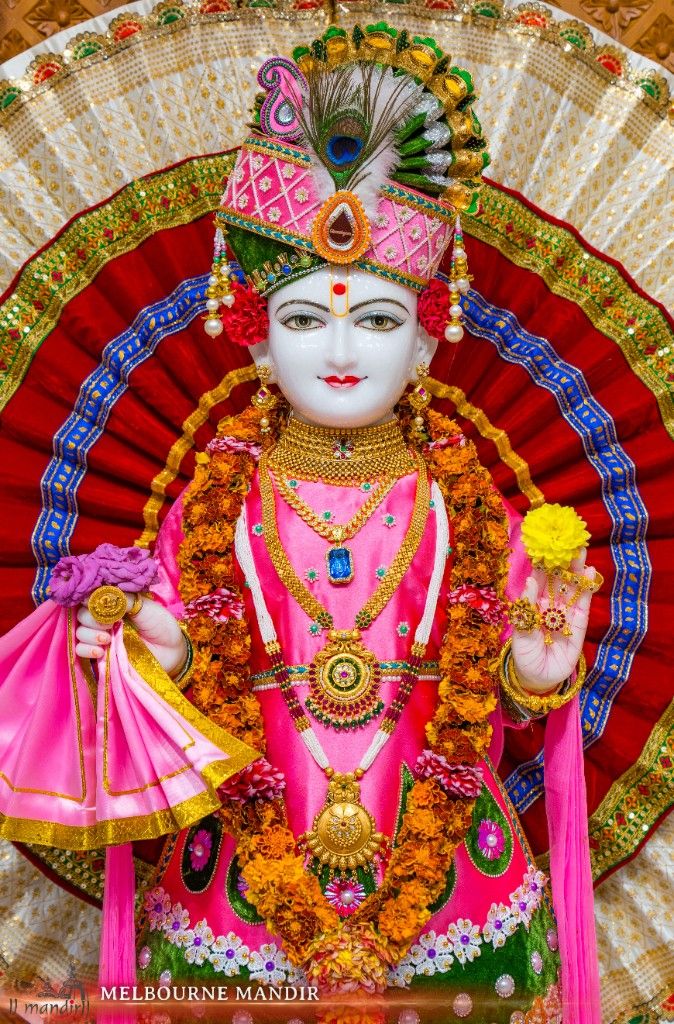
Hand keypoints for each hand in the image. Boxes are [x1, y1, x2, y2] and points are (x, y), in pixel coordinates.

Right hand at [75, 595, 186, 675]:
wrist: (171, 651)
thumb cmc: (160, 625)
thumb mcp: (146, 607)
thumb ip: (125, 600)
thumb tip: (103, 592)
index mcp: (113, 603)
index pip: (90, 596)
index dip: (90, 597)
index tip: (98, 601)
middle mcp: (104, 618)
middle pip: (81, 614)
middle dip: (91, 617)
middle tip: (109, 623)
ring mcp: (100, 636)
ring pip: (79, 632)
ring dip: (89, 634)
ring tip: (107, 638)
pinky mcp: (100, 654)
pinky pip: (81, 650)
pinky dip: (86, 649)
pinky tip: (101, 650)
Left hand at [511, 549, 596, 692]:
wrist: (539, 678)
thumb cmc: (524, 656)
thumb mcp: (520, 633)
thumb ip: (526, 609)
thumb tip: (529, 582)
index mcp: (533, 605)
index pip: (538, 580)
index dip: (541, 564)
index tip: (543, 545)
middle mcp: (550, 605)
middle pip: (557, 580)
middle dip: (561, 562)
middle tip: (566, 541)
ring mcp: (565, 613)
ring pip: (572, 588)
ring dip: (576, 570)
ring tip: (580, 551)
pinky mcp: (579, 624)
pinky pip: (583, 604)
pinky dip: (587, 589)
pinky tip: (589, 573)